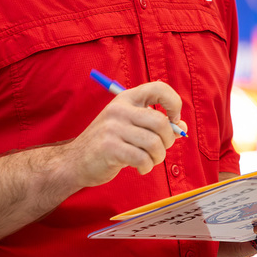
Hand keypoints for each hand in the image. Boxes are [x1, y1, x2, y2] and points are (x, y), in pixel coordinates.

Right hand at [63, 80, 186, 189]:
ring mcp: (113, 128)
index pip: (159, 88)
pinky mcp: (109, 148)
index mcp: (126, 99)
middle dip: (168, 140)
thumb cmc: (108, 144)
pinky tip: (141, 168)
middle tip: (161, 149)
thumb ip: (155, 125)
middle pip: (160, 121)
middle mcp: (120, 109)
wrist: (74, 161)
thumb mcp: (130, 126)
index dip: (174, 103)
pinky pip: (142, 158)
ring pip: (154, 142)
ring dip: (158, 157)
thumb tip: (182, 128)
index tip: (174, 120)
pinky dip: (147, 166)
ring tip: (150, 161)